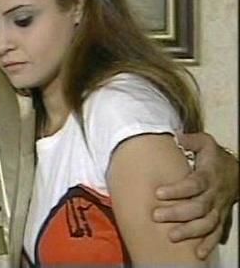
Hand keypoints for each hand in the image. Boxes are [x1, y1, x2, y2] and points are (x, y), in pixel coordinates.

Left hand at [153, 132, 238, 259]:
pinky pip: (216, 233)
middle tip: (157, 216)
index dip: (177, 190)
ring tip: (172, 236)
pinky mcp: (221, 218)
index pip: (193, 184)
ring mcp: (219, 208)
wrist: (235, 172)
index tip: (158, 193)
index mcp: (208, 176)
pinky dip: (208, 244)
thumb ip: (190, 140)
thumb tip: (176, 136)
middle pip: (198, 207)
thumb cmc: (214, 157)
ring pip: (207, 223)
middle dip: (177, 213)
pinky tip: (198, 253)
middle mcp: (214, 194)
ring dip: (190, 231)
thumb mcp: (205, 143)